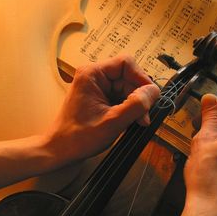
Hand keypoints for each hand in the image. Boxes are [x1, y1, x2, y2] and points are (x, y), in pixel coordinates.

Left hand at [45, 55, 159, 165]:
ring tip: (136, 122)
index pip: (126, 63)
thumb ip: (136, 105)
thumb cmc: (78, 137)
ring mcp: (97, 88)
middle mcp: (94, 77)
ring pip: (127, 89)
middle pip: (128, 77)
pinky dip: (129, 109)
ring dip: (135, 105)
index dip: (141, 78)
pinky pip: (121, 98)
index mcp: (92, 74)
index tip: (150, 96)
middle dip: (139, 97)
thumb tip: (154, 91)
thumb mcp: (113, 122)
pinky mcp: (100, 98)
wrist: (61, 151)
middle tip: (143, 117)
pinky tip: (129, 121)